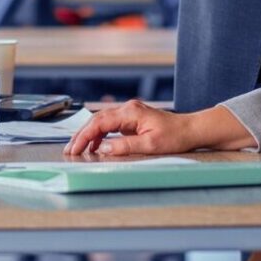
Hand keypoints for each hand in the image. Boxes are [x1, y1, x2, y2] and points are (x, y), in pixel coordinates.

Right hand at [63, 101, 254, 156]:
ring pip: (101, 122)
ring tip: (77, 149)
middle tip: (69, 150)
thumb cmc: (175, 136)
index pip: (99, 123)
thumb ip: (124, 146)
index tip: (75, 149)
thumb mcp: (150, 145)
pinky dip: (99, 135)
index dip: (84, 136)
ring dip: (88, 135)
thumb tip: (102, 149)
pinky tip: (95, 146)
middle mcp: (127, 109)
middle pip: (96, 121)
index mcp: (130, 112)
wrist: (191, 130)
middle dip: (81, 135)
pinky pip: (110, 126)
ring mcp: (129, 114)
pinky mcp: (132, 120)